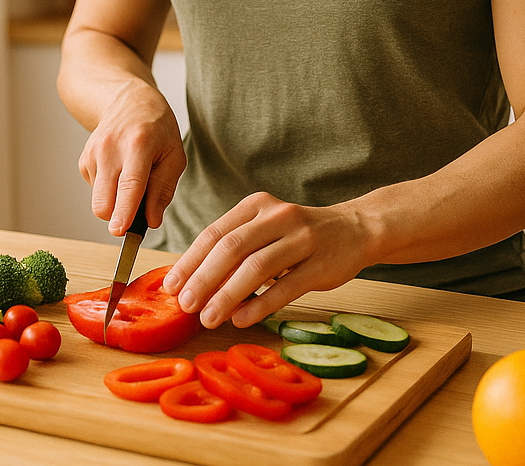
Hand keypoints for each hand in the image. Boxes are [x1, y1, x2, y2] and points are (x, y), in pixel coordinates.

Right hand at [78, 78, 185, 235]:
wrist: (127, 101)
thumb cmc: (157, 129)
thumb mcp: (174, 155)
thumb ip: (163, 190)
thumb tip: (152, 221)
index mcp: (138, 145)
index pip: (129, 185)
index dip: (124, 211)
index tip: (119, 231)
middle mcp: (110, 149)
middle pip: (104, 202)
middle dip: (118, 217)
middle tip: (137, 211)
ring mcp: (93, 154)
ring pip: (99, 202)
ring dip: (116, 202)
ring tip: (131, 178)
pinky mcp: (83, 161)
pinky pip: (95, 192)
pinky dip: (109, 191)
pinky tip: (119, 171)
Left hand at [161, 192, 383, 329]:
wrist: (354, 229)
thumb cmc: (298, 235)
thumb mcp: (265, 229)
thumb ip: (233, 249)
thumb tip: (191, 282)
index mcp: (257, 205)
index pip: (215, 233)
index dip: (189, 261)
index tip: (170, 287)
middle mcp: (278, 216)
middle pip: (231, 248)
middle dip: (203, 279)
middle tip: (185, 305)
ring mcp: (302, 239)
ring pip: (256, 267)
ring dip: (227, 295)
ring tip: (208, 318)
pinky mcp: (320, 264)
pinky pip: (285, 287)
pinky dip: (259, 305)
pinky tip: (241, 319)